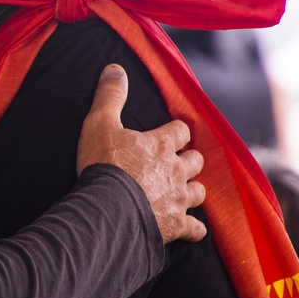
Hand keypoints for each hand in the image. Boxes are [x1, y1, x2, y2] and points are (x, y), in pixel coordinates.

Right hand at [78, 64, 206, 243]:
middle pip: (195, 161)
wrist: (108, 209)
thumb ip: (110, 96)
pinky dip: (195, 228)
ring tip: (184, 190)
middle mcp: (175, 170)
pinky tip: (192, 228)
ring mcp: (177, 199)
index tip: (173, 133)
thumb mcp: (99, 124)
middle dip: (190, 159)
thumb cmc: (103, 165)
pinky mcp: (175, 225)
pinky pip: (195, 229)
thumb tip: (115, 68)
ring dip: (193, 190)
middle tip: (179, 161)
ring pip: (199, 192)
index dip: (177, 131)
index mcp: (160, 144)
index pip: (181, 131)